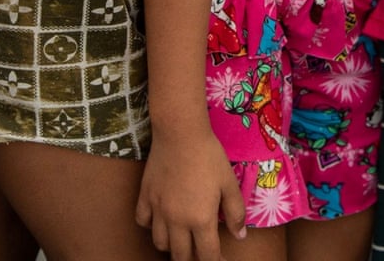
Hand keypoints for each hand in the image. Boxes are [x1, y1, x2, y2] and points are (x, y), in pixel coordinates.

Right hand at [136, 133, 245, 260]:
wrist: (180, 135)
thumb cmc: (209, 157)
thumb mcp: (229, 184)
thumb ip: (235, 212)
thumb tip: (240, 236)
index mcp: (200, 219)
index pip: (207, 254)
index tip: (220, 260)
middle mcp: (176, 221)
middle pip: (180, 255)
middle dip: (192, 259)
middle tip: (201, 251)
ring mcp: (158, 210)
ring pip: (160, 243)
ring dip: (171, 246)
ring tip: (181, 238)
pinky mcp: (145, 197)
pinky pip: (143, 222)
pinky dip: (151, 226)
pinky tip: (160, 219)